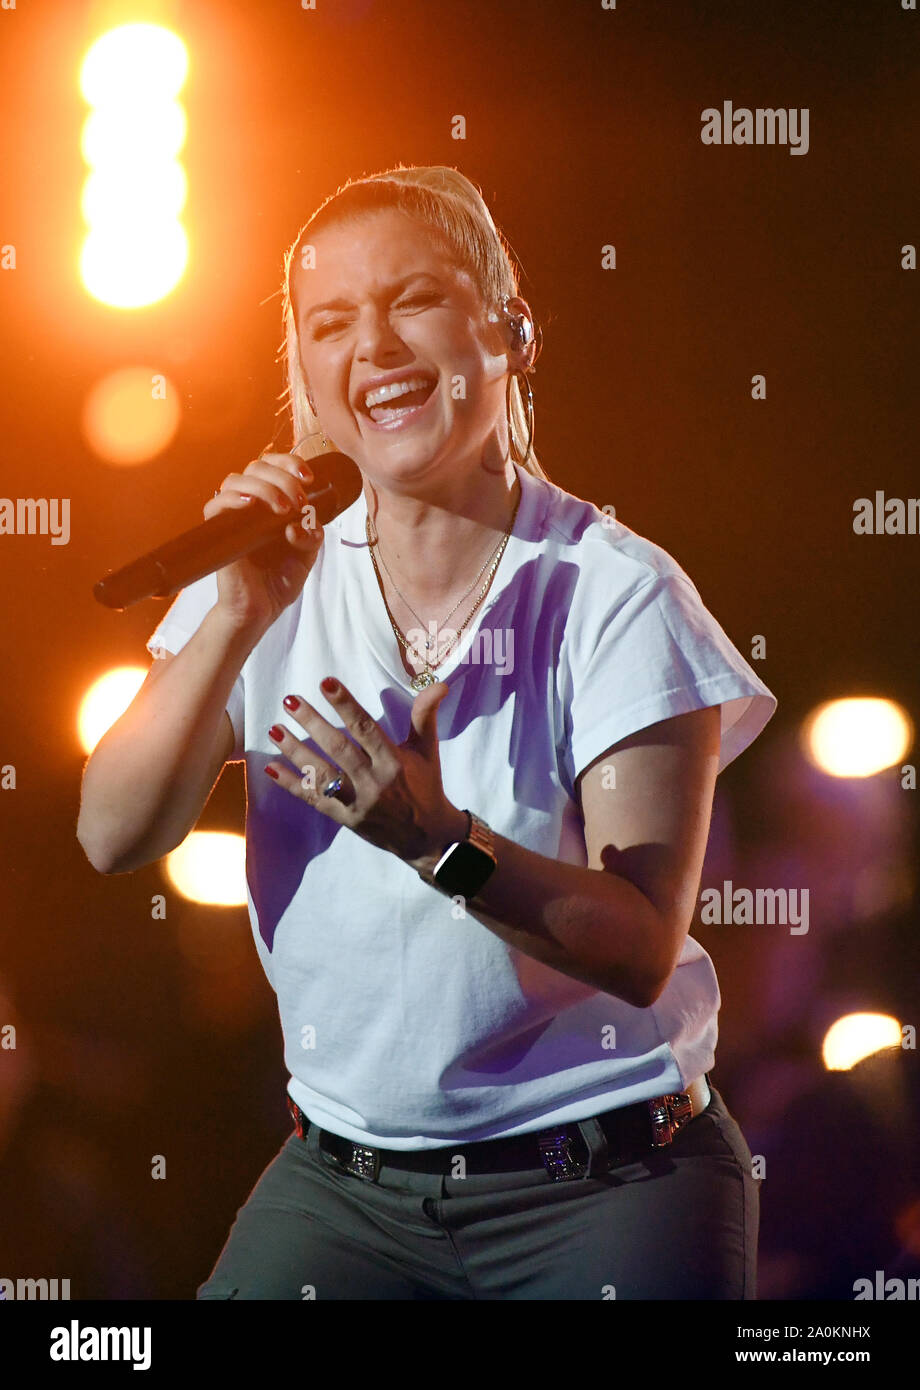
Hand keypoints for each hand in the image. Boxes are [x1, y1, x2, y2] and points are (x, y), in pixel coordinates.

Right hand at [203, 452, 323, 633]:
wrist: (261, 609)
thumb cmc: (279, 579)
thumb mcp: (308, 553)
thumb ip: (312, 533)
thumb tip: (301, 522)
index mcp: (269, 502)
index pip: (273, 466)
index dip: (290, 463)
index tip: (310, 478)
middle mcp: (248, 504)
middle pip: (256, 467)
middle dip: (283, 477)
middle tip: (299, 502)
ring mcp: (231, 517)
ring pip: (235, 480)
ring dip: (264, 487)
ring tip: (283, 508)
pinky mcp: (217, 533)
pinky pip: (215, 505)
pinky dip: (233, 499)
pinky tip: (251, 506)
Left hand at [264, 677, 467, 870]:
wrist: (427, 837)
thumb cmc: (426, 785)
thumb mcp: (428, 751)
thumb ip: (425, 717)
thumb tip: (438, 684)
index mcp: (394, 762)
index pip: (366, 729)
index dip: (346, 705)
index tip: (326, 682)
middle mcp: (374, 782)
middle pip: (338, 749)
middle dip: (313, 723)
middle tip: (290, 700)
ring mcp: (358, 803)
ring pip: (322, 774)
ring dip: (296, 751)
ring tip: (274, 729)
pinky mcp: (346, 819)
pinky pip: (315, 800)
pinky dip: (292, 785)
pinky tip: (271, 768)